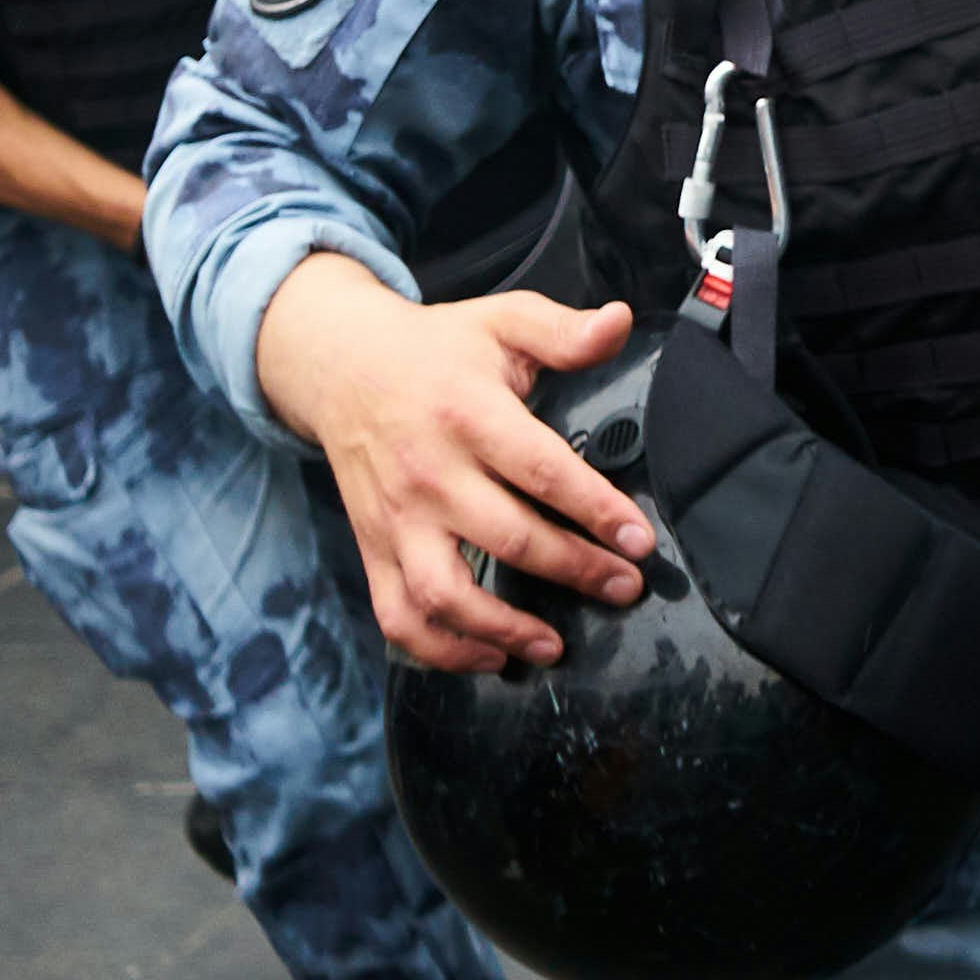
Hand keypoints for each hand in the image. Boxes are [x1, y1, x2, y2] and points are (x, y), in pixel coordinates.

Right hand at [251, 257, 654, 670]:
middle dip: (575, 571)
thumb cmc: (436, 349)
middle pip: (508, 538)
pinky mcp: (374, 548)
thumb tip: (619, 321)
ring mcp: (396, 519)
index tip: (639, 541)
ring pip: (444, 593)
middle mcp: (428, 473)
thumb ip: (563, 330)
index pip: (542, 470)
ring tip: (555, 645)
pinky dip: (440, 651)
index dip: (596, 510)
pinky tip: (488, 658)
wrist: (340, 366)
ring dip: (503, 629)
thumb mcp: (501, 322)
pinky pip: (399, 616)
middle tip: (624, 588)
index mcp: (467, 414)